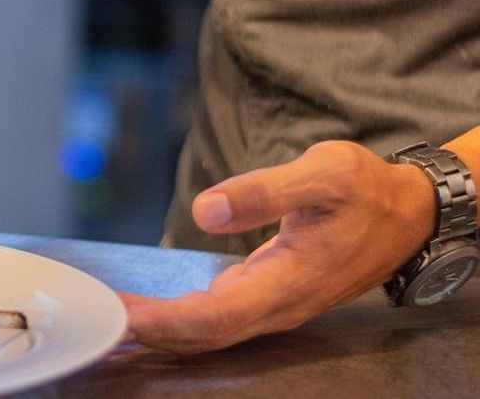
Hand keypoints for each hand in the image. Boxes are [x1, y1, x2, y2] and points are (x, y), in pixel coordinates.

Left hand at [120, 140, 436, 352]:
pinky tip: (151, 311)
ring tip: (112, 316)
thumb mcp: (323, 172)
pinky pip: (218, 318)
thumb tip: (207, 210)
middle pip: (205, 334)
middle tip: (99, 318)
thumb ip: (264, 191)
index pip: (216, 317)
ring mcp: (273, 304)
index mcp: (288, 281)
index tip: (125, 316)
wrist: (407, 213)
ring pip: (210, 332)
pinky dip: (180, 318)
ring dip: (161, 328)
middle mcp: (278, 304)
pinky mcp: (268, 295)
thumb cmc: (366, 190)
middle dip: (150, 331)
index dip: (167, 321)